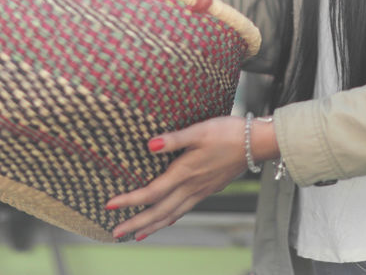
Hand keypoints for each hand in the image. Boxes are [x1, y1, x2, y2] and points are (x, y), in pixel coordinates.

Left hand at [105, 115, 273, 240]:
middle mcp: (191, 187)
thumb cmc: (228, 132)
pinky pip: (184, 210)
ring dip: (152, 226)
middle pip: (158, 211)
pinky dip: (170, 219)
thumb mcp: (199, 130)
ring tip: (136, 235)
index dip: (129, 200)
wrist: (256, 143)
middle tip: (115, 233)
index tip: (109, 205)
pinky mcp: (207, 189)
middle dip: (135, 223)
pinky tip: (166, 220)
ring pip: (171, 214)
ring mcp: (200, 191)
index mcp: (185, 173)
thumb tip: (150, 144)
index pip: (151, 192)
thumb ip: (174, 139)